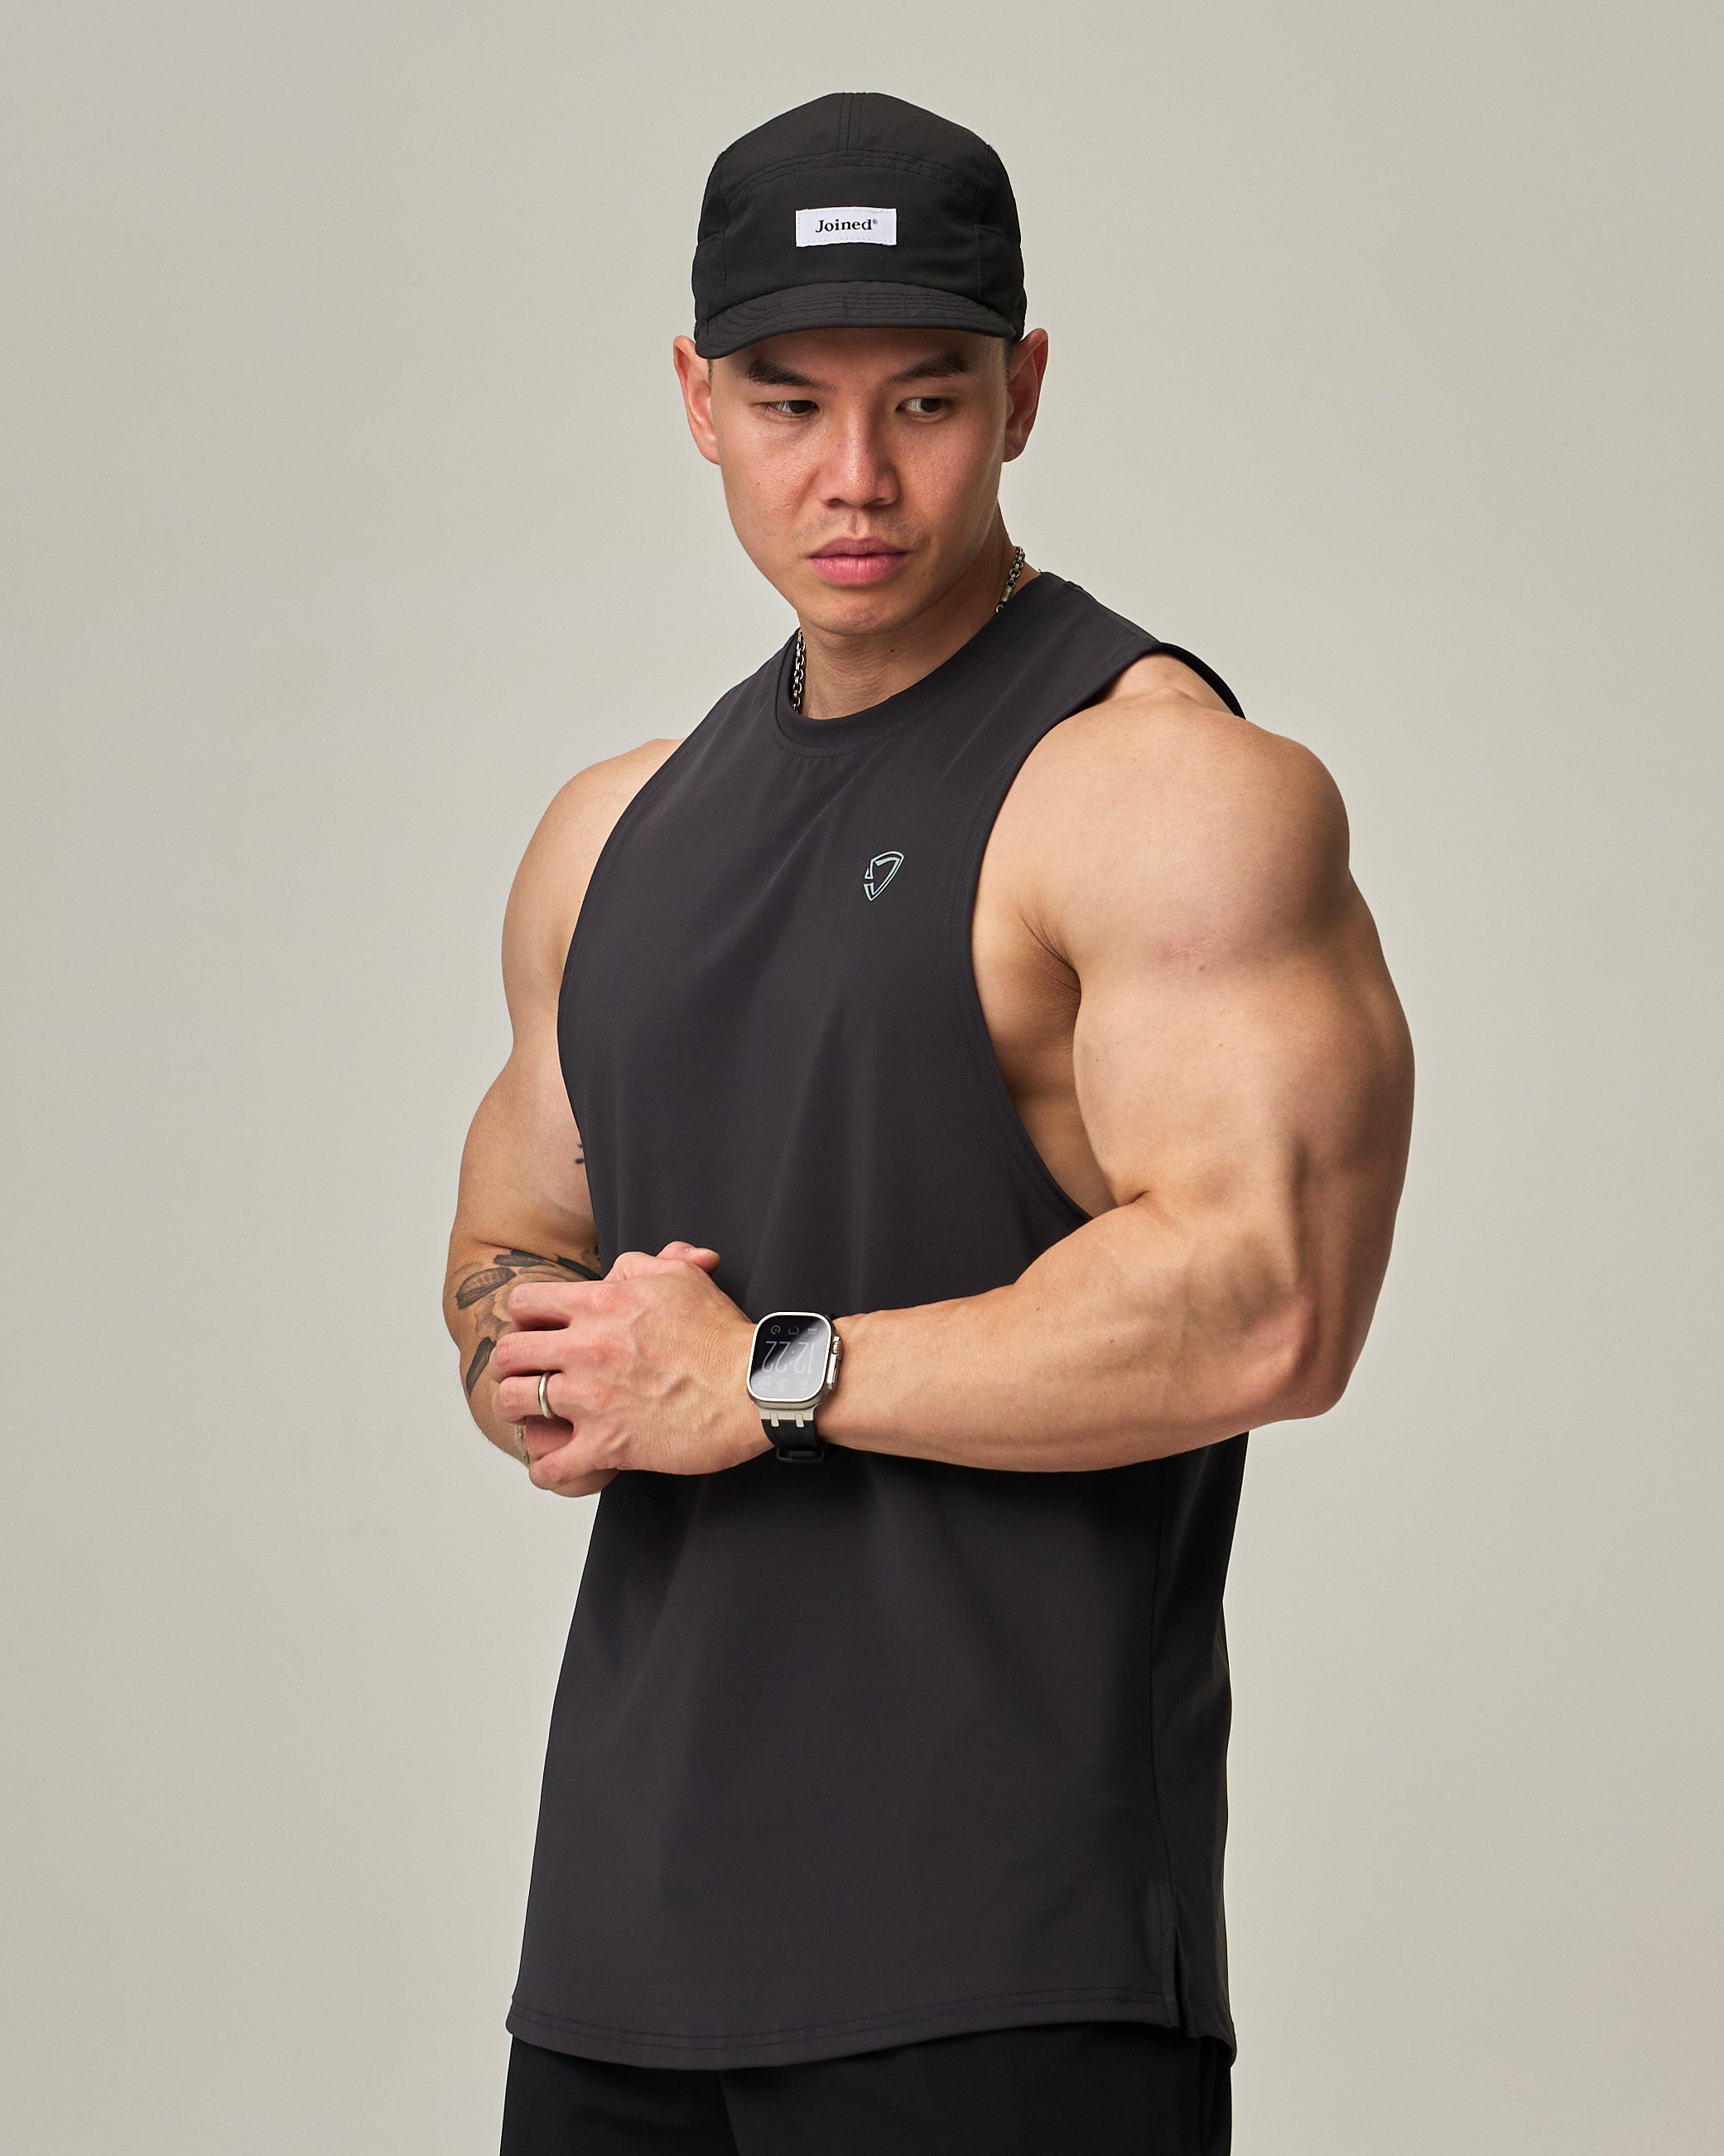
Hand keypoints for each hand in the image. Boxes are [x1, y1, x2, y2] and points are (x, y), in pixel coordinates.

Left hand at [490, 1240, 765, 1494]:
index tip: (540, 1331)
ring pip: (513, 1405)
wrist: (757, 1386)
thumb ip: (640, 1265)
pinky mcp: (608, 1446)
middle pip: (507, 1355)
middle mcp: (586, 1350)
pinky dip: (546, 1469)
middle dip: (513, 1365)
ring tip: (537, 1417)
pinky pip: (550, 1466)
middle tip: (531, 1375)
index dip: (526, 1317)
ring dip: (520, 1411)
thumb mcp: (681, 1278)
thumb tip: (618, 1270)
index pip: (524, 1303)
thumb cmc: (723, 1334)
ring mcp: (592, 1400)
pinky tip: (556, 1463)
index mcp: (599, 1305)